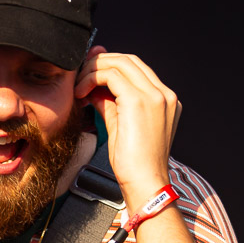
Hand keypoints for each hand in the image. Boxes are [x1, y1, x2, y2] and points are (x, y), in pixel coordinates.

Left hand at [74, 46, 181, 204]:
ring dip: (94, 70)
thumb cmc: (135, 164)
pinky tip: (81, 93)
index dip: (110, 64)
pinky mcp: (139, 100)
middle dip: (100, 62)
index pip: (136, 69)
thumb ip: (111, 103)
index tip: (91, 69)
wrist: (144, 182)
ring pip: (120, 63)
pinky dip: (92, 79)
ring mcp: (155, 95)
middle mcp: (164, 94)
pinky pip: (111, 76)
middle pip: (129, 60)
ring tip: (78, 86)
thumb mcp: (121, 126)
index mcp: (165, 100)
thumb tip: (95, 88)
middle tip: (80, 71)